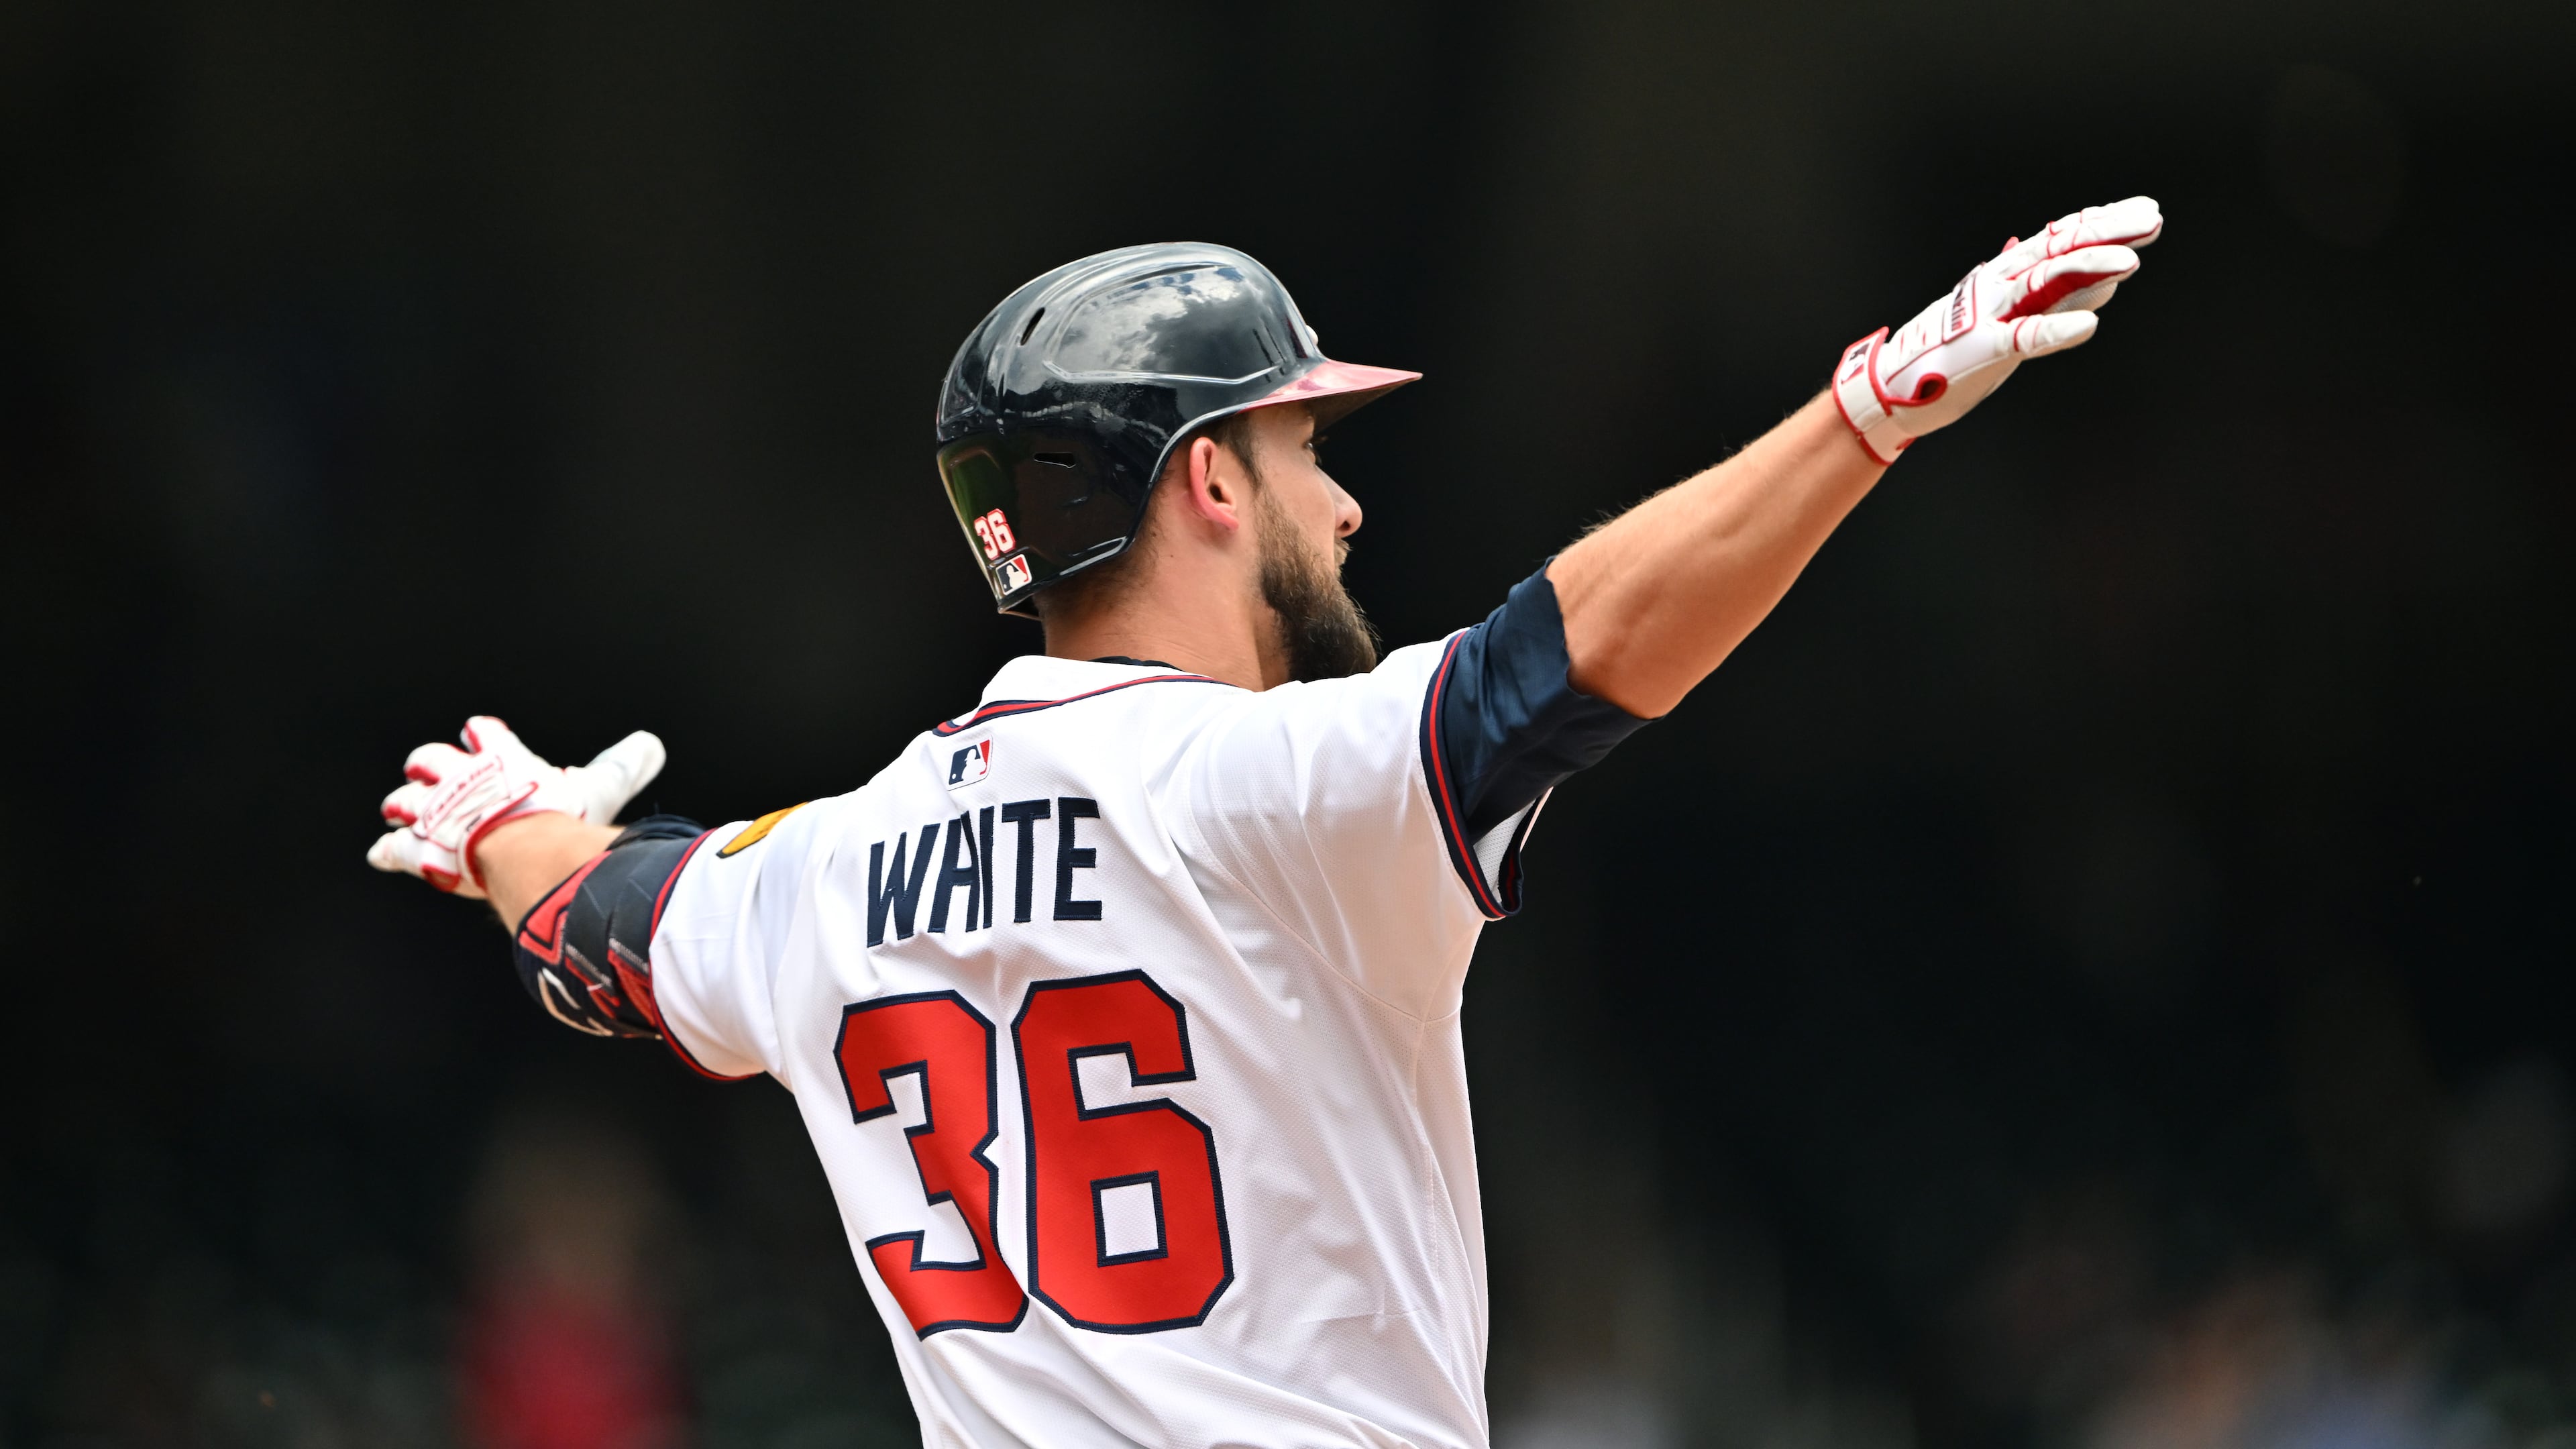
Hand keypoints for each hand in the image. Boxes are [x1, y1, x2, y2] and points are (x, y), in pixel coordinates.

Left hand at [367, 717, 664, 896]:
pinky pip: (395, 850)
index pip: (486, 735)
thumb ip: (624, 765)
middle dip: (429, 766)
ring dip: (405, 805)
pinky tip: (381, 854)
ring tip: (399, 808)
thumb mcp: (600, 785)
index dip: (484, 735)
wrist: (523, 849)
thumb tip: (652, 744)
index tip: (478, 731)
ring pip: (407, 802)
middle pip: (432, 760)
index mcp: (501, 760)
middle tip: (428, 769)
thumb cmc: (561, 815)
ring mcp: (435, 815)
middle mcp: (461, 780)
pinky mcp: (419, 851)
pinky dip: (388, 853)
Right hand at [1832, 196, 2163, 464]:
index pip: (2059, 241)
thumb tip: (2100, 284)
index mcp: (2003, 277)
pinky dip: (2056, 329)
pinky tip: (2089, 326)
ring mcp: (1989, 315)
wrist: (1889, 391)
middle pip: (2059, 251)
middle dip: (2107, 233)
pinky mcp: (1982, 351)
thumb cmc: (1947, 359)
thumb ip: (2051, 301)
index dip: (2102, 224)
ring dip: (2088, 269)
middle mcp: (1998, 286)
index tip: (2145, 212)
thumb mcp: (2007, 321)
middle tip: (2151, 220)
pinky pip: (2023, 338)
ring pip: (2044, 283)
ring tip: (2130, 261)